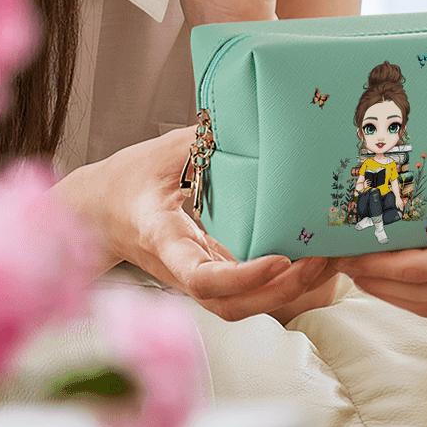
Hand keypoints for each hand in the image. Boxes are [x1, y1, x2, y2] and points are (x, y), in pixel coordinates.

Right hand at [56, 126, 335, 320]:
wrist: (100, 211)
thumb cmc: (130, 179)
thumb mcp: (164, 152)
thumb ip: (205, 140)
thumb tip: (252, 119)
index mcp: (163, 239)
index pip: (201, 276)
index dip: (242, 277)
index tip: (279, 259)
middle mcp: (180, 268)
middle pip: (230, 305)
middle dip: (279, 292)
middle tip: (320, 260)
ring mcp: (195, 278)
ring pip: (240, 307)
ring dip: (287, 292)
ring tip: (326, 262)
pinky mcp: (209, 276)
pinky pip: (246, 294)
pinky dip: (282, 285)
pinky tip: (312, 261)